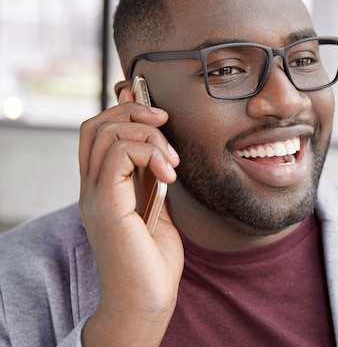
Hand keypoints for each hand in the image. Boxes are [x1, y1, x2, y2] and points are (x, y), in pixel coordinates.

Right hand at [78, 87, 182, 345]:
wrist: (147, 299)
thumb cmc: (154, 259)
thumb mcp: (158, 207)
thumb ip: (153, 177)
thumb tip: (164, 146)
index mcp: (103, 186)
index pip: (98, 131)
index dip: (125, 110)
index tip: (159, 115)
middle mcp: (92, 187)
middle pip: (96, 124)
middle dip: (134, 112)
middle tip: (166, 126)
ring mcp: (95, 196)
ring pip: (107, 133)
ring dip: (149, 137)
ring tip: (172, 164)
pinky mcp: (106, 205)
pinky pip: (120, 154)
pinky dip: (150, 153)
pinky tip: (169, 175)